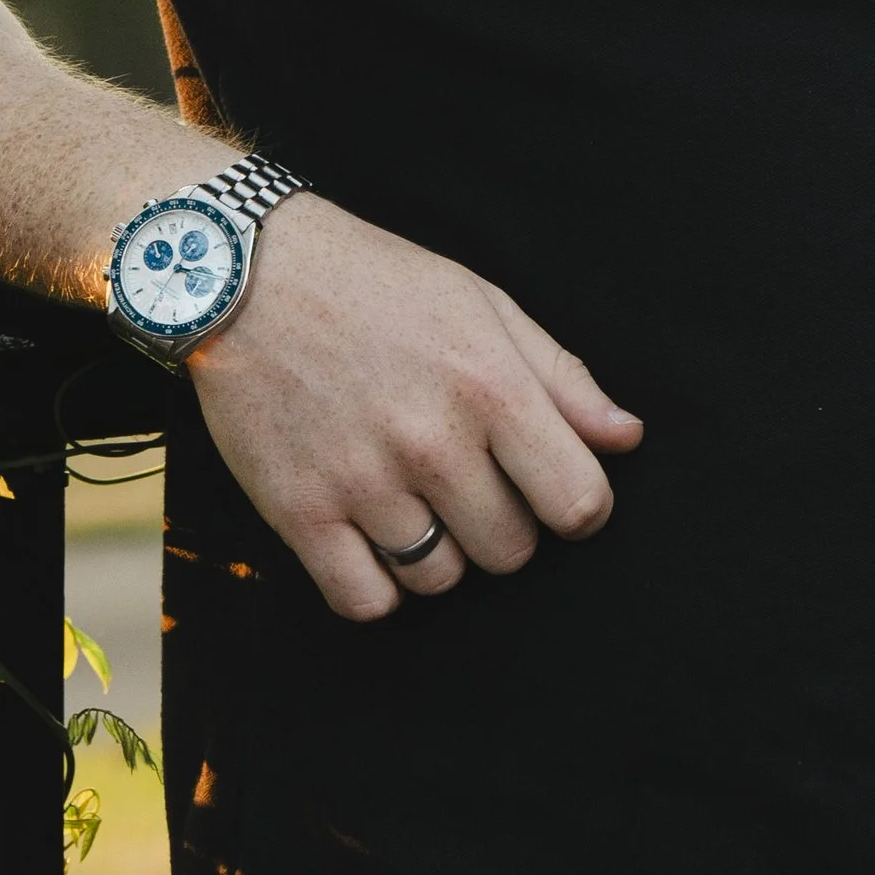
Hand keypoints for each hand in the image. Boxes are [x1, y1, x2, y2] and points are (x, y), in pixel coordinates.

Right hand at [186, 195, 643, 620]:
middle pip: (511, 551)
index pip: (577, 502)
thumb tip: (626, 439)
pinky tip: (372, 535)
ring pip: (441, 579)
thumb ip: (561, 377)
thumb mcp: (482, 304)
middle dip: (504, 524)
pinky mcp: (300, 512)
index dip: (578, 507)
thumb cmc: (378, 283)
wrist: (249, 273)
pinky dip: (377, 583)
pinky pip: (366, 601)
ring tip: (414, 494)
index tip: (555, 492)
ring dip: (439, 550)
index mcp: (488, 383)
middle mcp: (432, 439)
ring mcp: (363, 482)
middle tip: (471, 480)